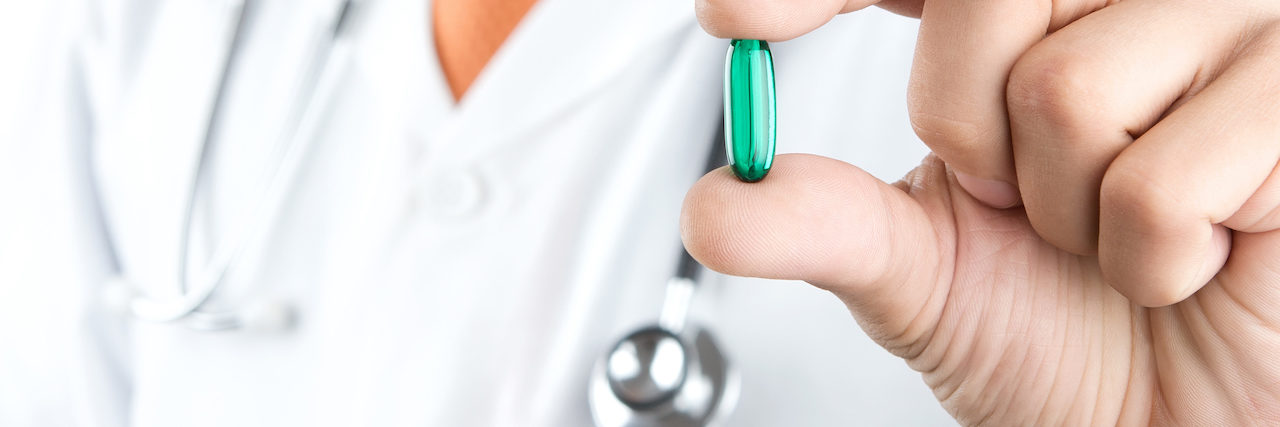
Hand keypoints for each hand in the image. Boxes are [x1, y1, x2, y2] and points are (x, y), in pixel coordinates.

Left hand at [686, 0, 1279, 423]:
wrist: (1176, 422)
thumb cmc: (1070, 336)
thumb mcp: (918, 274)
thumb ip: (818, 224)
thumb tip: (713, 209)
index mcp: (1020, 26)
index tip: (731, 18)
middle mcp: (1118, 4)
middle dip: (965, 130)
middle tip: (1022, 196)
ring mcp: (1221, 32)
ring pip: (1066, 93)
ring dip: (1068, 214)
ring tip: (1118, 235)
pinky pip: (1160, 179)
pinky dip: (1151, 257)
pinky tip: (1196, 256)